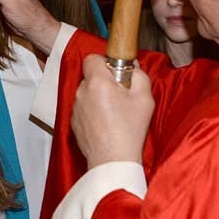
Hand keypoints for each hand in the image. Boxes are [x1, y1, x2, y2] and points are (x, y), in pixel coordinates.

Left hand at [71, 54, 154, 168]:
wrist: (113, 161)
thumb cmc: (129, 130)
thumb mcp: (145, 98)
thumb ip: (139, 76)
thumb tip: (132, 68)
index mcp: (97, 82)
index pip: (92, 58)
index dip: (105, 62)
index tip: (117, 73)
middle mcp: (81, 92)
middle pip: (90, 76)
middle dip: (104, 81)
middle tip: (121, 95)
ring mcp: (75, 108)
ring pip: (86, 93)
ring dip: (98, 97)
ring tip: (115, 113)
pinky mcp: (73, 123)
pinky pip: (83, 108)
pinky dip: (92, 111)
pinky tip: (106, 124)